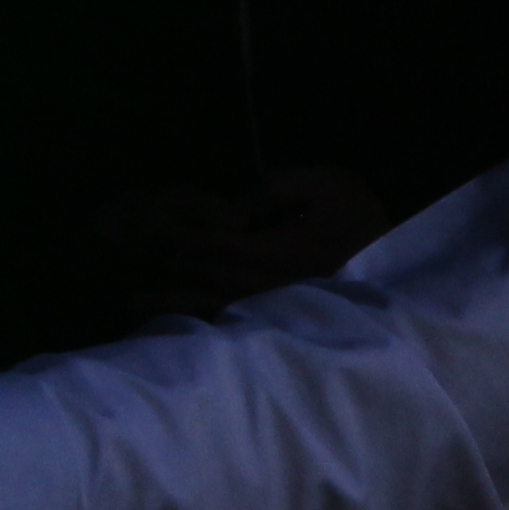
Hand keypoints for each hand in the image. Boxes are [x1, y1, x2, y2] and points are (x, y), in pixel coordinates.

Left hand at [106, 164, 394, 312]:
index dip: (175, 234)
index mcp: (281, 251)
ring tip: (121, 297)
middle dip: (157, 270)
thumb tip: (228, 212)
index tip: (139, 227)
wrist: (398, 264)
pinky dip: (187, 321)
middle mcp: (269, 287)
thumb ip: (276, 191)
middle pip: (200, 279)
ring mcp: (270, 311)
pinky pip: (222, 325)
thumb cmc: (362, 216)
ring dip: (163, 302)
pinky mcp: (271, 324)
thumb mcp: (330, 184)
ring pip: (206, 308)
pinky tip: (158, 320)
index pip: (214, 243)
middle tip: (110, 263)